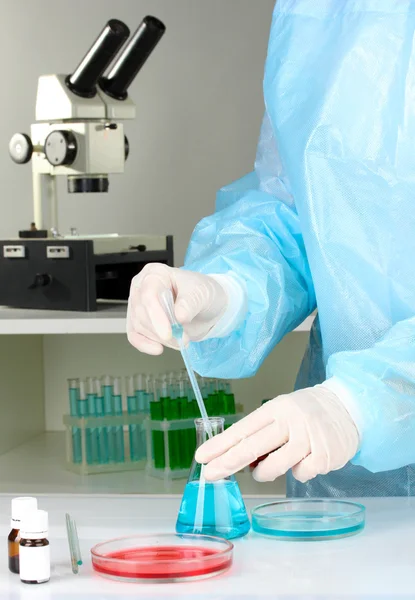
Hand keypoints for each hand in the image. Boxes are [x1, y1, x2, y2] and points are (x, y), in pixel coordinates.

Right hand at [127, 264, 228, 354]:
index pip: (149, 294)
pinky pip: (134, 336)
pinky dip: (145, 345)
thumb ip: (191, 302)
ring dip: (160, 338)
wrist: (206, 307)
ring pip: (139, 326)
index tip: (168, 333)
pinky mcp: (139, 322)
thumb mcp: (202, 293)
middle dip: (162, 330)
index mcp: (154, 274)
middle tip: (183, 337)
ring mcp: (138, 305)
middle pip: (141, 312)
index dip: (157, 315)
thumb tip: (179, 316)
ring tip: (181, 339)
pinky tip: (158, 348)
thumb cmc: (201, 292)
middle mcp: (141, 288)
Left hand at [195, 385, 358, 482]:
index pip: (243, 428)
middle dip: (228, 462)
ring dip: (263, 473)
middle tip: (208, 475)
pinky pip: (300, 474)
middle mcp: (290, 420)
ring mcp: (308, 438)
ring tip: (262, 471)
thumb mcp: (283, 412)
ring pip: (274, 466)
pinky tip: (305, 458)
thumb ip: (263, 433)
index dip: (220, 444)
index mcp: (276, 408)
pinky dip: (298, 471)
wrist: (349, 407)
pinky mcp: (324, 455)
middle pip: (253, 446)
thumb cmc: (308, 412)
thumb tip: (239, 458)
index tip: (201, 456)